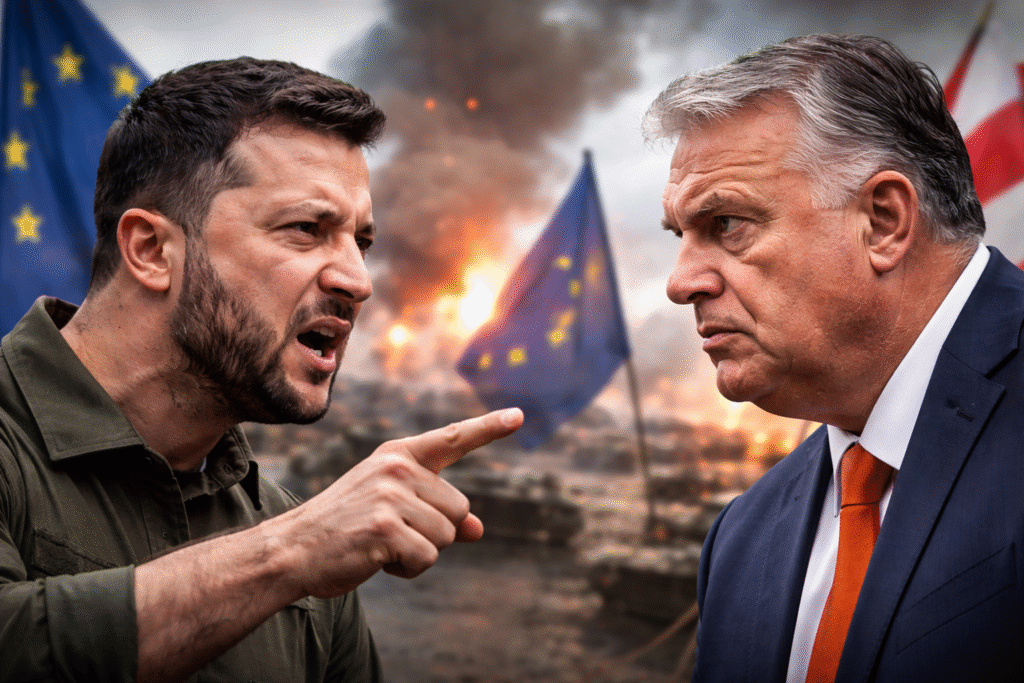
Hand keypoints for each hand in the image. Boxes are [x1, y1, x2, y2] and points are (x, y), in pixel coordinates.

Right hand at [274, 407, 523, 597]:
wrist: (292, 550)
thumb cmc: (344, 529)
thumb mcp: (392, 509)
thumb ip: (435, 512)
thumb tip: (478, 529)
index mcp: (398, 455)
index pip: (453, 438)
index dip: (489, 428)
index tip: (519, 416)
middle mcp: (396, 468)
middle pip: (459, 508)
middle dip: (435, 532)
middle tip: (391, 533)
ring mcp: (390, 496)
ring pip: (446, 536)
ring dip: (420, 552)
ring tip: (380, 546)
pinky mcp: (385, 528)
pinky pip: (427, 558)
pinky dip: (409, 569)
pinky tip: (378, 560)